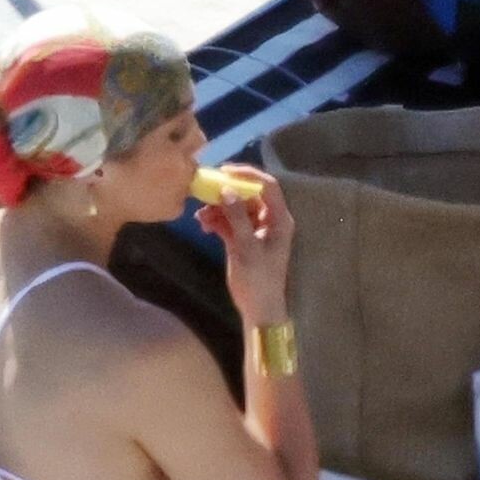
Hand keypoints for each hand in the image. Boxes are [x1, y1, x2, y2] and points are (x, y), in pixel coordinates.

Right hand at [196, 166, 292, 324]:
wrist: (257, 308)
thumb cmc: (259, 279)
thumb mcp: (247, 247)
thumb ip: (237, 217)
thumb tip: (227, 190)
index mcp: (279, 219)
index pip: (267, 186)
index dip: (248, 175)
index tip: (224, 171)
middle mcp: (268, 220)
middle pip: (248, 195)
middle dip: (226, 193)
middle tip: (206, 192)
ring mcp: (254, 230)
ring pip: (235, 208)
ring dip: (217, 209)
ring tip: (200, 216)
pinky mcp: (241, 239)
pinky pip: (228, 222)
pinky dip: (216, 221)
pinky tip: (203, 224)